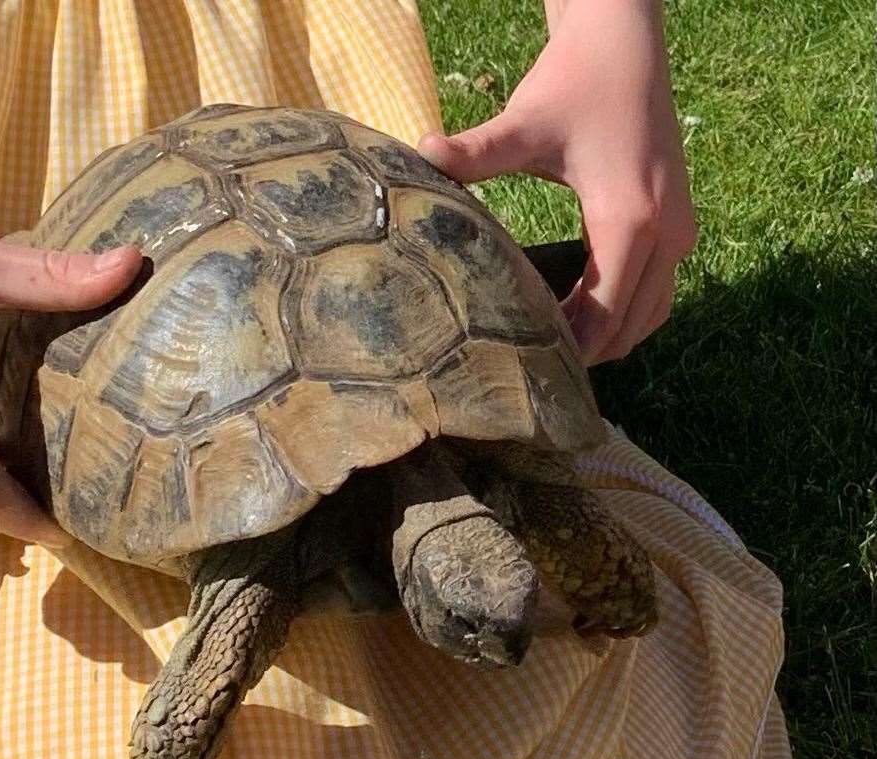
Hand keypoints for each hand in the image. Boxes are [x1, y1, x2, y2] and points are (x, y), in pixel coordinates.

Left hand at [418, 0, 696, 363]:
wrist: (624, 45)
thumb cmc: (575, 83)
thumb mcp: (524, 123)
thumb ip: (476, 152)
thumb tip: (419, 154)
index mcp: (630, 221)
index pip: (603, 314)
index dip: (567, 348)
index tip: (524, 369)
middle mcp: (668, 234)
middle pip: (631, 326)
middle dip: (587, 353)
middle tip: (529, 371)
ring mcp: (681, 231)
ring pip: (651, 314)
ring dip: (609, 337)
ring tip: (552, 351)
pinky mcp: (678, 223)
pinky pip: (657, 290)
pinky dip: (624, 313)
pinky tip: (577, 315)